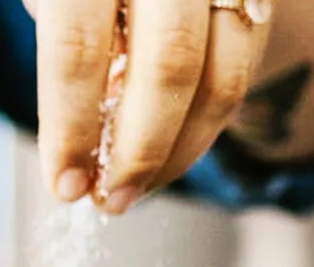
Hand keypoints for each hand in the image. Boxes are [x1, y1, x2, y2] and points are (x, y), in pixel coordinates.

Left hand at [27, 0, 276, 211]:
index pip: (78, 48)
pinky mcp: (258, 3)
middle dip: (138, 152)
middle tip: (110, 200)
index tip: (65, 187)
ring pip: (219, 81)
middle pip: (168, 64)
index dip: (70, 128)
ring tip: (134, 190)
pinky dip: (199, 136)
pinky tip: (164, 162)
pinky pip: (239, 82)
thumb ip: (67, 60)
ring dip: (176, 156)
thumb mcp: (55, 5)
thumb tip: (75, 154)